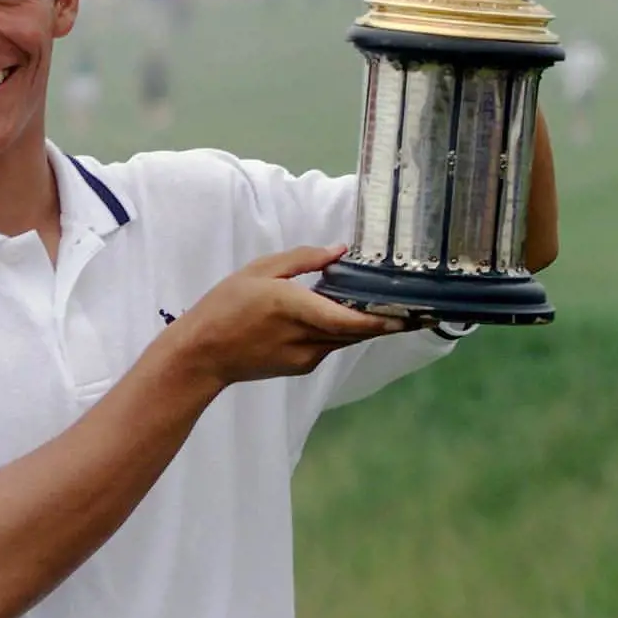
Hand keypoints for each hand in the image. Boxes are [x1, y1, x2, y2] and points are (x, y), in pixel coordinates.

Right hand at [176, 245, 404, 386]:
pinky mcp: (301, 366)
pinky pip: (330, 345)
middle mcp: (307, 338)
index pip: (350, 319)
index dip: (383, 319)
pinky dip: (342, 330)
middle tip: (414, 305)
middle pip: (356, 330)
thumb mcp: (259, 270)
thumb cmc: (225, 306)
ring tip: (387, 304)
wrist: (203, 354)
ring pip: (346, 338)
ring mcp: (305, 357)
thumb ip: (302, 259)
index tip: (411, 312)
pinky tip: (343, 314)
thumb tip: (338, 251)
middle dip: (385, 320)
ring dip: (364, 323)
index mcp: (296, 309)